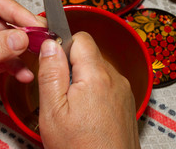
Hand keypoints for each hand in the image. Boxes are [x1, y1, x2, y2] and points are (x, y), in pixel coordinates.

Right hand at [38, 32, 139, 148]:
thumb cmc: (81, 148)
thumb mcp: (53, 110)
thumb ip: (51, 72)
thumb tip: (49, 44)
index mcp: (96, 76)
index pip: (80, 38)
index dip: (62, 46)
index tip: (52, 60)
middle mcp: (115, 79)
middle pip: (88, 53)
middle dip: (70, 65)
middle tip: (59, 91)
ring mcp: (123, 90)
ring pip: (96, 69)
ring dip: (82, 79)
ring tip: (73, 105)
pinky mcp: (126, 101)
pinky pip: (106, 83)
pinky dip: (93, 90)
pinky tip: (86, 112)